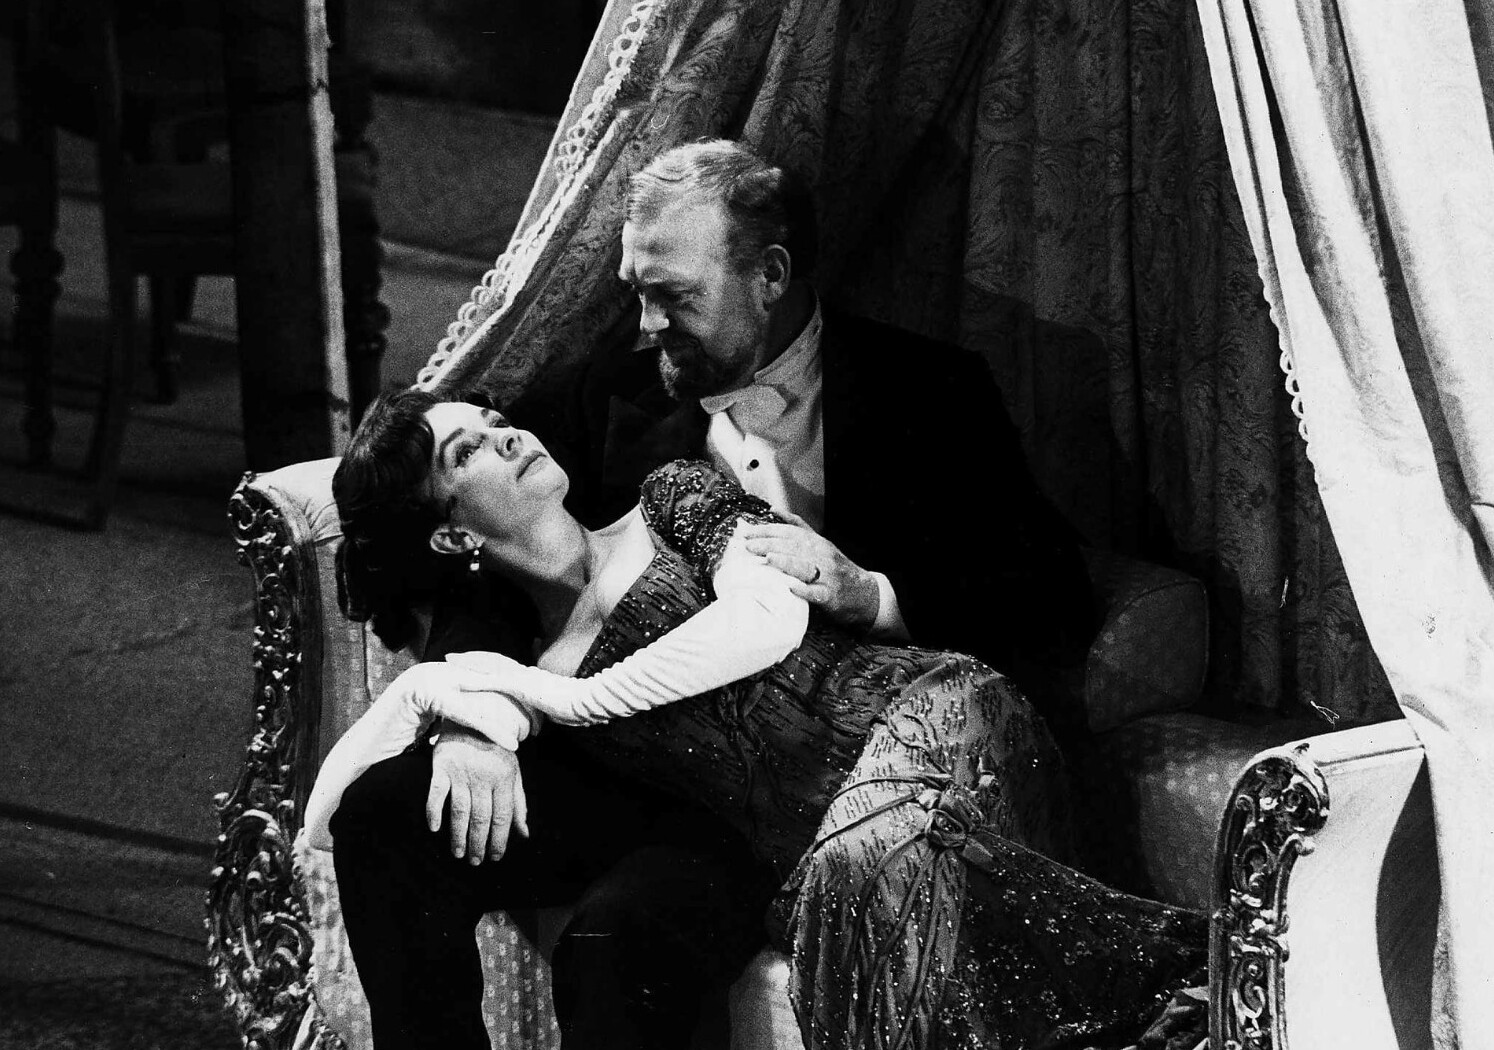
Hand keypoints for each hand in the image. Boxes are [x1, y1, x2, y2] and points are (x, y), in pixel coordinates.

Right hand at [386, 660, 533, 748]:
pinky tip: (510, 742)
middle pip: (490, 680)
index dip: (513, 692)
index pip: (489, 676)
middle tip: (541, 722)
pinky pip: (464, 711)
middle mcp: (439, 668)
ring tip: (531, 735)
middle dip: (517, 701)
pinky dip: (490, 728)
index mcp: (445, 670)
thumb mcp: (440, 720)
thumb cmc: (402, 741)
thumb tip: (495, 714)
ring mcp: (429, 677)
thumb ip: (462, 710)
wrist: (366, 751)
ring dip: (508, 716)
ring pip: (480, 696)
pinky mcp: (422, 693)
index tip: (537, 710)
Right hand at [429, 723, 528, 864]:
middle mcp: (483, 776)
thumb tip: (524, 834)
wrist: (473, 717)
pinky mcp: (442, 767)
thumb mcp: (513, 773)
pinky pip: (436, 793)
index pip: (503, 816)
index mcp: (504, 778)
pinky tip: (434, 829)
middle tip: (475, 862)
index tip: (495, 857)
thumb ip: (518, 803)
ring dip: (458, 835)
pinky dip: (434, 811)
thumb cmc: (496, 751)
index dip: (499, 839)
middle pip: (481, 817)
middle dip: (478, 843)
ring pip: (460, 810)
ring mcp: (461, 771)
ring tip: (458, 854)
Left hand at [447, 650, 587, 725]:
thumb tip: (541, 717)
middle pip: (493, 662)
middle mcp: (525, 673)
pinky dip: (477, 681)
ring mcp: (523, 677)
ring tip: (451, 662)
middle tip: (451, 657)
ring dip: (470, 664)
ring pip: (491, 667)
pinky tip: (461, 682)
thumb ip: (546, 708)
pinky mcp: (522, 686)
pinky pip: (494, 682)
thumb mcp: (556, 708)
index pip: (503, 668)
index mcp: (531, 677)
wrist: (587, 702)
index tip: (469, 662)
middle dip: (472, 659)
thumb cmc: (576, 707)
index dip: (485, 664)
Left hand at [740, 512, 880, 629]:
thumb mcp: (820, 543)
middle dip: (769, 545)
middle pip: (794, 547)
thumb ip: (798, 527)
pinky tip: (791, 587)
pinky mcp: (831, 595)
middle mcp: (822, 555)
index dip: (768, 531)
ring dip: (786, 562)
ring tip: (768, 559)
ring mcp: (828, 575)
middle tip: (748, 546)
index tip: (747, 533)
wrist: (865, 593)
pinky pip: (817, 592)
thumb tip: (774, 510)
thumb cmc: (835, 568)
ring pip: (806, 566)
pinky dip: (804, 590)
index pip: (789, 532)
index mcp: (817, 542)